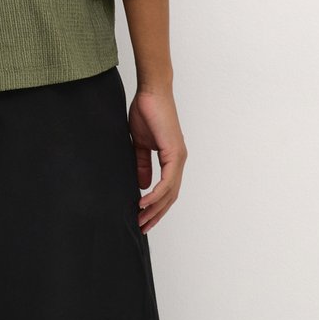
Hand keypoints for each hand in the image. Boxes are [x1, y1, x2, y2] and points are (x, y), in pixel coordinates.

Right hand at [127, 85, 186, 233]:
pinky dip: (156, 194)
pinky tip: (143, 202)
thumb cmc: (146, 112)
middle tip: (141, 227)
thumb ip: (142, 163)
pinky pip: (167, 180)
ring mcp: (178, 157)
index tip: (141, 217)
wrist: (151, 93)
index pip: (166, 190)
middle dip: (156, 214)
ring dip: (155, 208)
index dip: (155, 206)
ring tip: (140, 219)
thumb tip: (142, 185)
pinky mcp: (174, 152)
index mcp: (171, 158)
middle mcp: (178, 160)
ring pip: (170, 192)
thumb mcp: (140, 143)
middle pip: (170, 196)